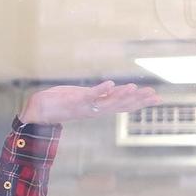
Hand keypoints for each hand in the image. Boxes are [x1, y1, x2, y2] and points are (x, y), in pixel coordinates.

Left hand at [20, 81, 157, 124]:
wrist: (38, 112)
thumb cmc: (59, 104)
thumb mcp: (83, 98)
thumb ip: (98, 96)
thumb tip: (113, 89)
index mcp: (98, 108)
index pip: (124, 105)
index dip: (141, 102)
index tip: (157, 98)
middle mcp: (95, 109)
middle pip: (122, 105)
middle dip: (138, 100)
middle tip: (155, 95)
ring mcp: (86, 106)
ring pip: (109, 102)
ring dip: (123, 96)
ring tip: (136, 88)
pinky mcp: (75, 100)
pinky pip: (91, 96)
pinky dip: (101, 90)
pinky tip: (111, 83)